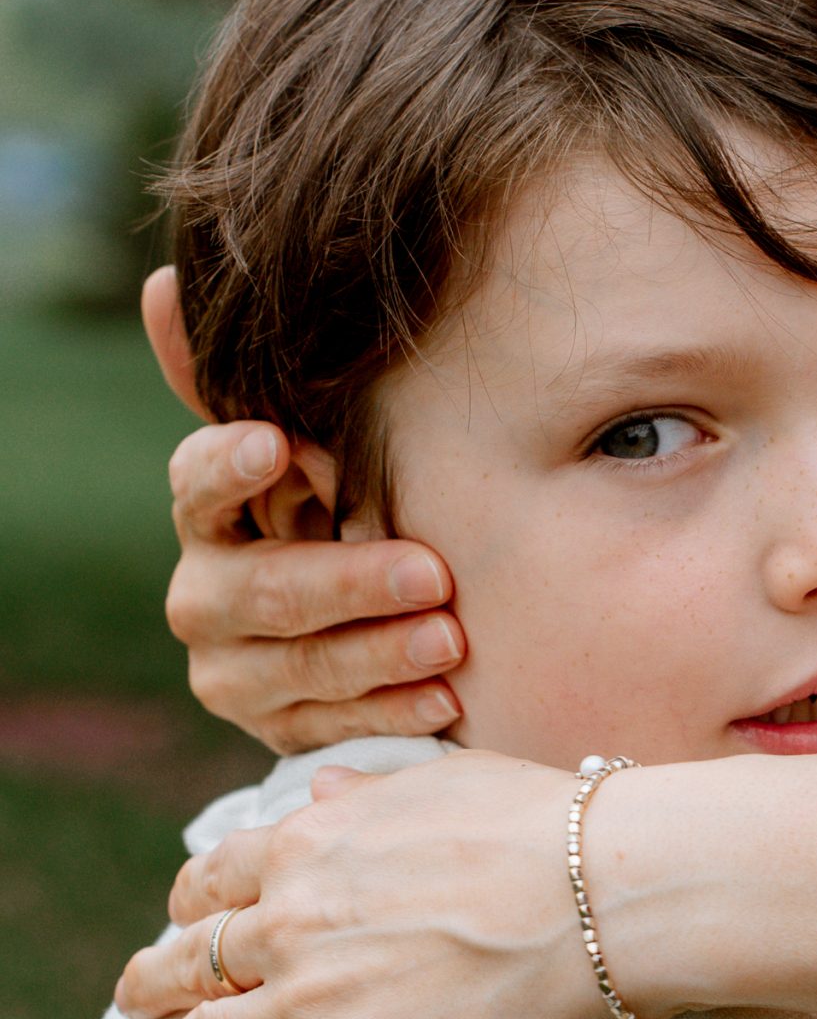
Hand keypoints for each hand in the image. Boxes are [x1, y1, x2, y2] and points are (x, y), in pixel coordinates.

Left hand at [113, 750, 631, 1018]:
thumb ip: (369, 796)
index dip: (190, 911)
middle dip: (152, 986)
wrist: (612, 898)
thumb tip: (318, 789)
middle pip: (187, 963)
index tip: (186, 928)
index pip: (214, 882)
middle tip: (136, 1006)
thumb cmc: (554, 831)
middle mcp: (292, 925)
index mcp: (312, 848)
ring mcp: (313, 1010)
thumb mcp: (447, 783)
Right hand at [145, 268, 466, 750]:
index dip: (234, 466)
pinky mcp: (278, 732)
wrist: (355, 625)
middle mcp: (206, 595)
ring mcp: (237, 673)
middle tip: (430, 571)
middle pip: (268, 592)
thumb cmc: (334, 513)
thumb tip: (162, 286)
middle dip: (351, 581)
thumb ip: (252, 386)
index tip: (279, 443)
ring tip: (452, 639)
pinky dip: (395, 712)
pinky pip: (337, 726)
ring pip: (304, 667)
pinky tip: (447, 699)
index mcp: (207, 514)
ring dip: (381, 653)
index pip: (199, 484)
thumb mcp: (310, 453)